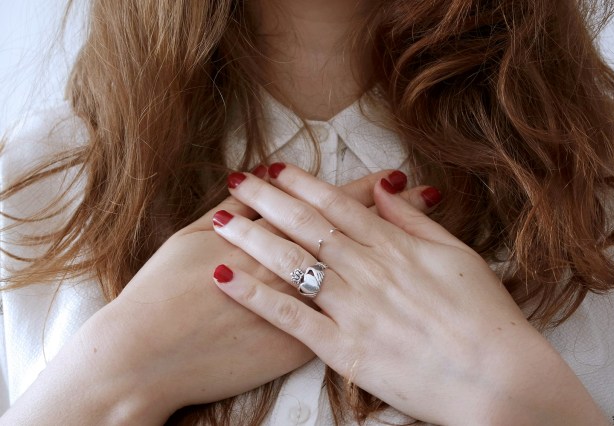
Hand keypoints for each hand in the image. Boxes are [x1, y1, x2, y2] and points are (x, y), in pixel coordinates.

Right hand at [1, 168, 435, 424]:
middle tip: (423, 193)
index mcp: (270, 235)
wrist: (147, 355)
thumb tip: (254, 183)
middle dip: (391, 212)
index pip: (329, 205)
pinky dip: (371, 302)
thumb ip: (230, 210)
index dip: (365, 188)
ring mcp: (299, 309)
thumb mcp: (191, 238)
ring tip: (420, 240)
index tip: (397, 174)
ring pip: (356, 275)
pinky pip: (341, 320)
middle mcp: (293, 268)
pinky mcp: (297, 346)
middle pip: (353, 234)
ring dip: (391, 253)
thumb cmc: (162, 292)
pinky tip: (393, 295)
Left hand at [211, 163, 607, 425]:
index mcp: (396, 247)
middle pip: (307, 225)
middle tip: (236, 181)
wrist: (498, 379)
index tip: (274, 168)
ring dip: (252, 238)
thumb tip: (387, 187)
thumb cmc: (485, 317)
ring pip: (292, 263)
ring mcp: (354, 309)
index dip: (302, 183)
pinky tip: (224, 279)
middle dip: (267, 199)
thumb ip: (416, 222)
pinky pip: (291, 318)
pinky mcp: (344, 349)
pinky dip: (255, 297)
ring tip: (220, 219)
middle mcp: (369, 270)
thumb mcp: (458, 256)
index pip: (338, 205)